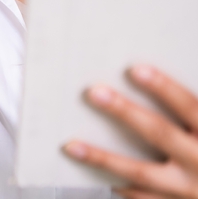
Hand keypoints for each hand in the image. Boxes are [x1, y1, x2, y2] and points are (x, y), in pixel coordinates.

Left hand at [63, 66, 197, 197]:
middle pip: (159, 133)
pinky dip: (117, 188)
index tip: (136, 70)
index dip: (164, 88)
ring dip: (103, 159)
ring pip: (141, 174)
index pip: (189, 106)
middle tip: (96, 93)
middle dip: (125, 112)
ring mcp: (187, 191)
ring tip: (72, 146)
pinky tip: (93, 177)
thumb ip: (190, 110)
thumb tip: (151, 80)